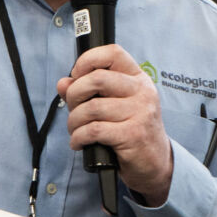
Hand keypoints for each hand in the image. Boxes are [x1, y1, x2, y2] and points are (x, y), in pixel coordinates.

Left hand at [57, 45, 173, 207]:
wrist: (154, 163)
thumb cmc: (129, 130)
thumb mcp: (111, 105)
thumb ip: (85, 91)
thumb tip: (63, 83)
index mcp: (137, 78)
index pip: (112, 53)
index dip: (87, 60)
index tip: (76, 76)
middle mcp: (142, 92)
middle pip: (97, 79)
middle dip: (75, 95)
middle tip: (74, 109)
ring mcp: (140, 113)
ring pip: (91, 107)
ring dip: (74, 121)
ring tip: (76, 130)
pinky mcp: (133, 135)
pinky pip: (93, 130)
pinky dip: (78, 137)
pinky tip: (79, 142)